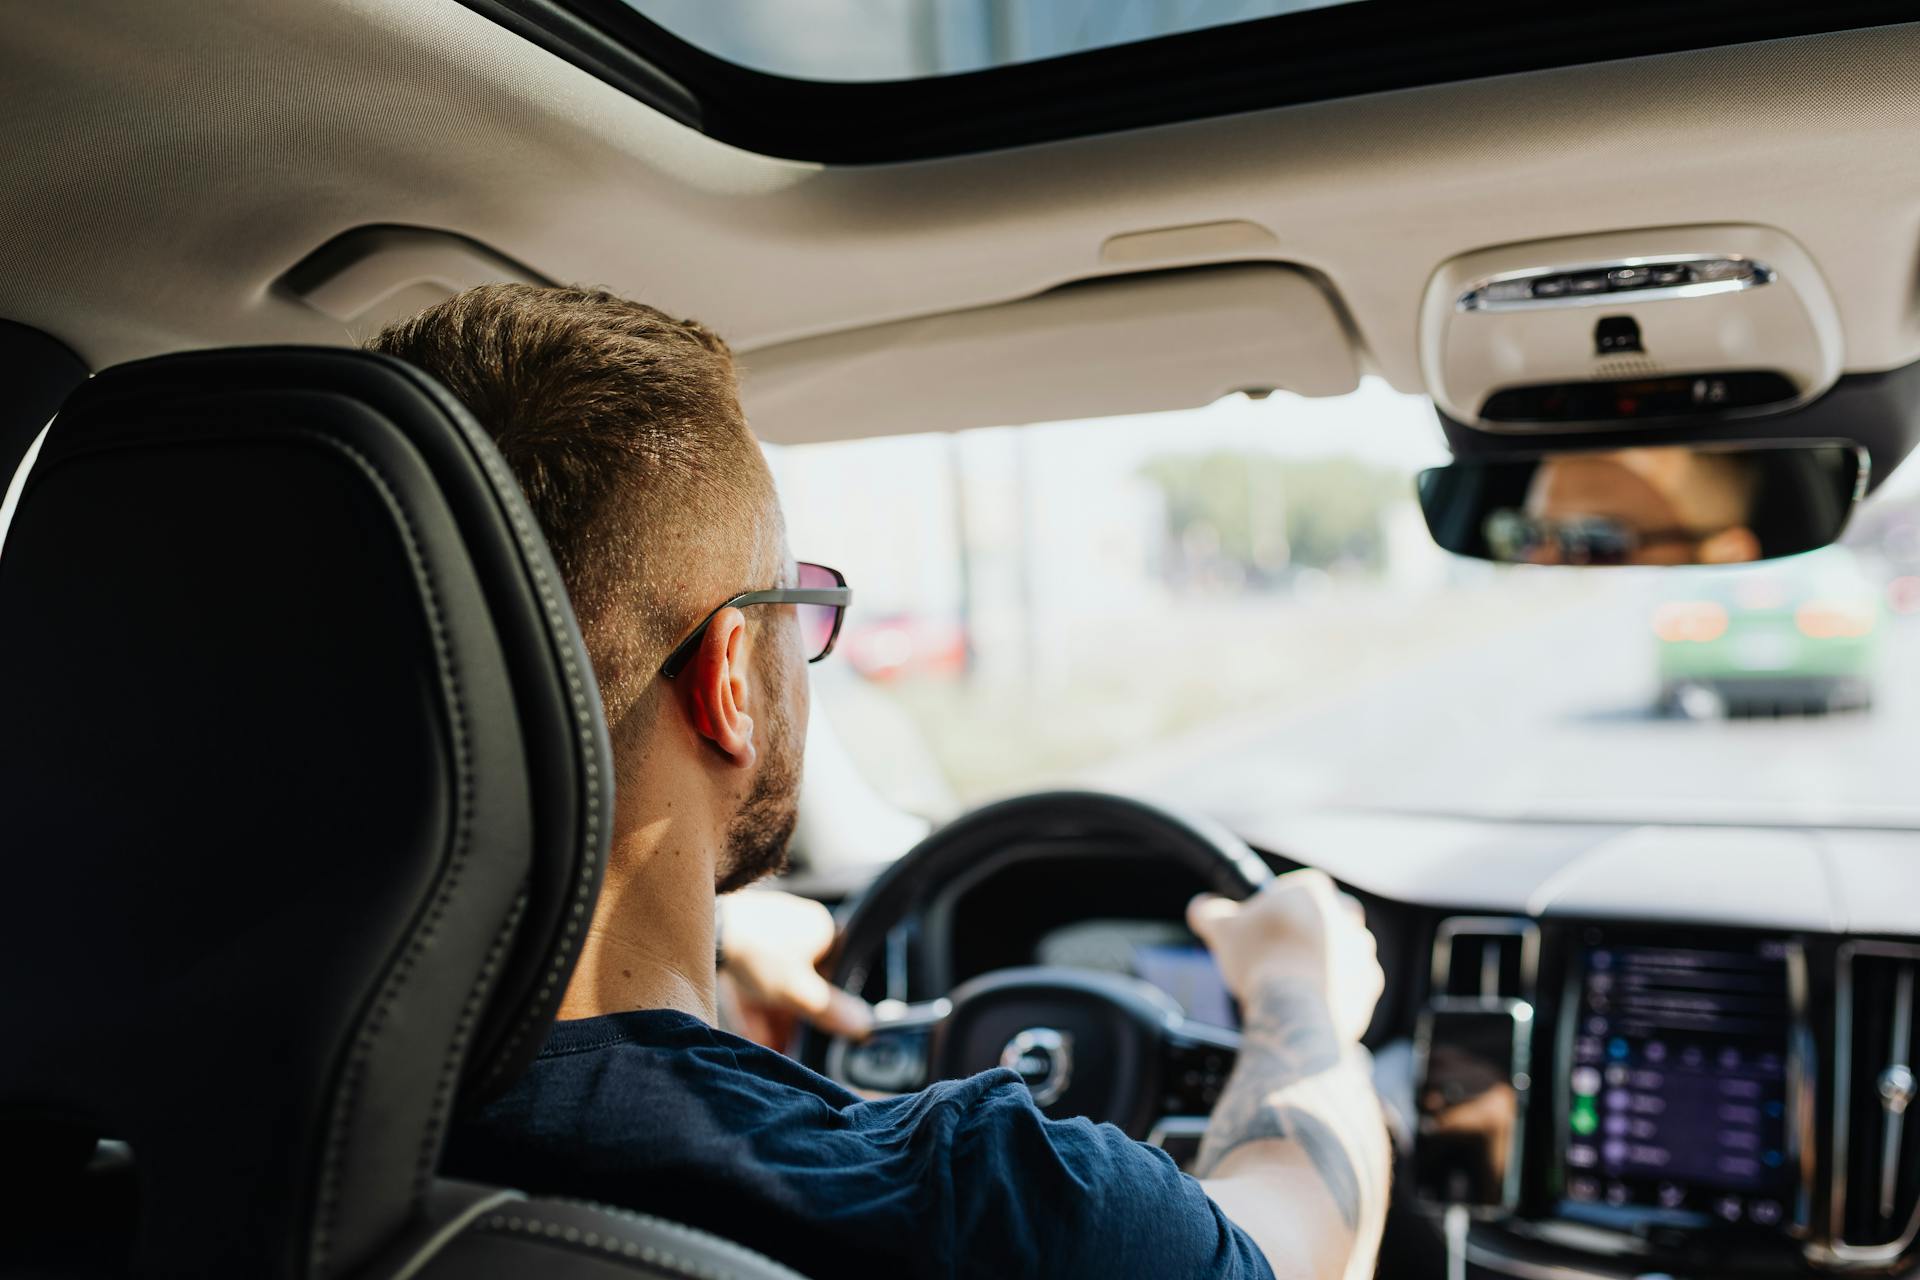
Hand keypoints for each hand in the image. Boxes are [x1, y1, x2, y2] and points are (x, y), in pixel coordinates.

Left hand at [717, 888, 873, 1047]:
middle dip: (793, 1019)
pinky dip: (753, 1003)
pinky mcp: (738, 937)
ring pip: (775, 981)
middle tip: (789, 1045)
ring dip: (772, 1016)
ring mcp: (765, 928)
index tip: (819, 1033)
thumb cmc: (758, 953)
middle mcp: (797, 924)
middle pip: (801, 981)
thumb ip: (831, 1011)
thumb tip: (864, 1026)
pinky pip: (752, 975)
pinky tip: (751, 1033)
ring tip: (770, 1046)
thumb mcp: (799, 992)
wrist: (706, 929)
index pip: (836, 973)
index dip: (825, 1006)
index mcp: (822, 929)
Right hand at [1187, 868, 1382, 1043]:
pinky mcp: (1369, 985)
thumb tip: (1201, 907)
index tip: (1265, 925)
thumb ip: (1209, 911)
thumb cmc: (1261, 960)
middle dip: (1308, 932)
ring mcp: (1362, 952)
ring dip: (1324, 962)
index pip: (1300, 887)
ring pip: (1342, 950)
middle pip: (1326, 917)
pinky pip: (1352, 983)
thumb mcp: (1221, 928)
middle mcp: (1347, 916)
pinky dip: (1335, 990)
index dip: (1279, 905)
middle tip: (1281, 952)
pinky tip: (1310, 1000)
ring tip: (1293, 981)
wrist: (1294, 1010)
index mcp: (1314, 891)